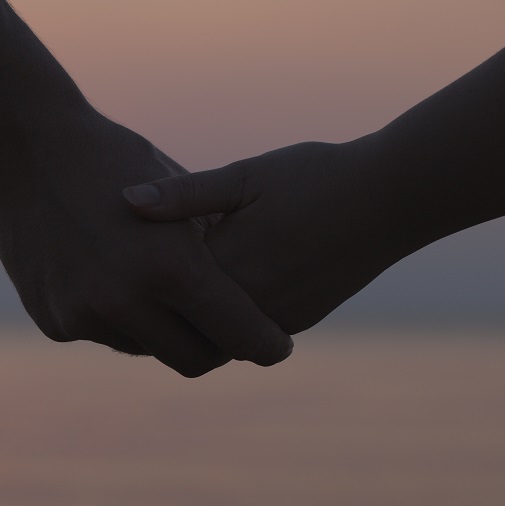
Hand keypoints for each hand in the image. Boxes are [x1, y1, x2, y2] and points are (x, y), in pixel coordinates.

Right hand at [0, 113, 293, 376]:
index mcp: (171, 267)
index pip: (240, 335)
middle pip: (194, 358)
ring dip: (158, 329)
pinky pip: (102, 335)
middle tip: (222, 327)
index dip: (266, 344)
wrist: (22, 149)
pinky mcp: (54, 322)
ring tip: (157, 286)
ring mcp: (84, 316)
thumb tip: (252, 297)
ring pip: (144, 348)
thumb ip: (212, 252)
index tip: (277, 346)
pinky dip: (113, 316)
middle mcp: (126, 302)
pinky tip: (107, 274)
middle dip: (214, 346)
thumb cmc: (113, 160)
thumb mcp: (178, 196)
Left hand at [123, 138, 411, 334]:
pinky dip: (227, 309)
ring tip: (160, 280)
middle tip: (121, 276)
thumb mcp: (245, 177)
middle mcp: (250, 306)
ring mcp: (278, 319)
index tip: (108, 254)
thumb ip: (184, 195)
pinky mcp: (298, 319)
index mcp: (228, 269)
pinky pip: (246, 325)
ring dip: (192, 309)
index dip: (133, 270)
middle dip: (156, 300)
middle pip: (183, 317)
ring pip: (214, 329)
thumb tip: (126, 201)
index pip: (161, 286)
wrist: (396, 197)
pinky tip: (212, 280)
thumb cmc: (316, 176)